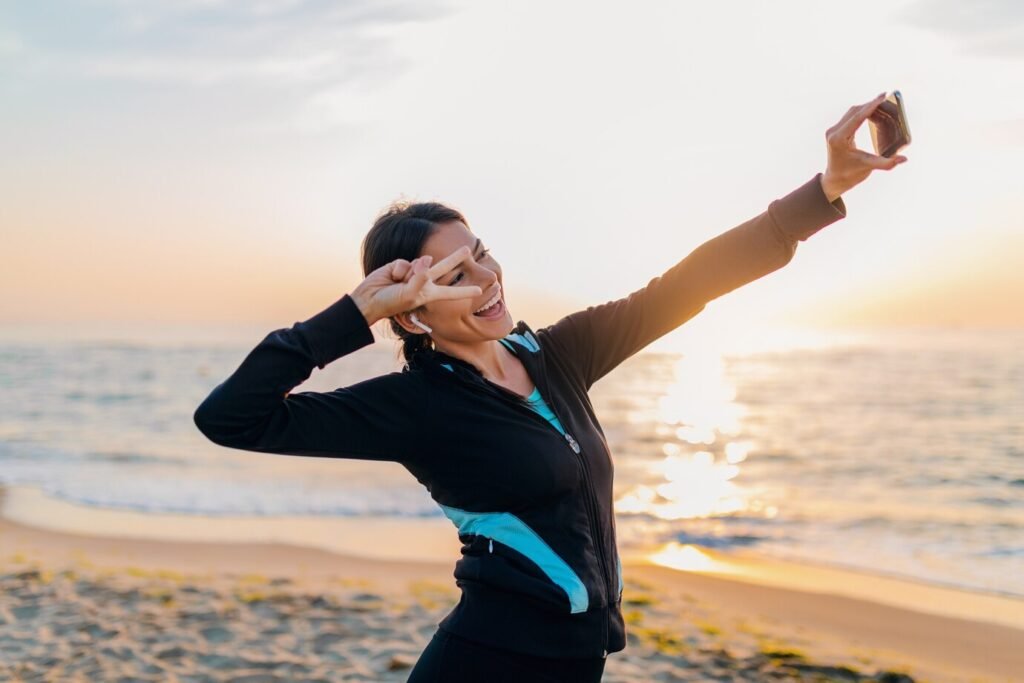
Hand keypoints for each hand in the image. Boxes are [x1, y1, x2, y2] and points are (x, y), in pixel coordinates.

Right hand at [350, 246, 482, 324]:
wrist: (370, 298)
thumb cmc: (391, 303)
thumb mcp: (410, 296)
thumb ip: (420, 278)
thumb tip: (427, 259)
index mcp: (429, 294)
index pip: (451, 292)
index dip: (465, 291)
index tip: (480, 290)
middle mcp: (424, 282)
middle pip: (443, 268)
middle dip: (455, 258)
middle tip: (468, 249)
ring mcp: (413, 273)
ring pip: (420, 264)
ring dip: (409, 273)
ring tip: (398, 283)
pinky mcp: (401, 265)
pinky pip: (405, 262)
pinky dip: (398, 269)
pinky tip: (392, 276)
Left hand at [820, 92, 908, 201]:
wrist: (835, 180)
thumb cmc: (850, 175)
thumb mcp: (868, 167)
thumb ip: (886, 163)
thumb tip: (904, 159)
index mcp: (839, 139)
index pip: (857, 117)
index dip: (871, 106)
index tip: (882, 96)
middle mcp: (833, 132)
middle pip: (854, 111)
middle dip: (871, 104)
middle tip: (887, 98)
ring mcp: (833, 130)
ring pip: (852, 112)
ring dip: (867, 108)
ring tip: (883, 105)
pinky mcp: (835, 131)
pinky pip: (850, 117)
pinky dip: (863, 113)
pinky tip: (874, 112)